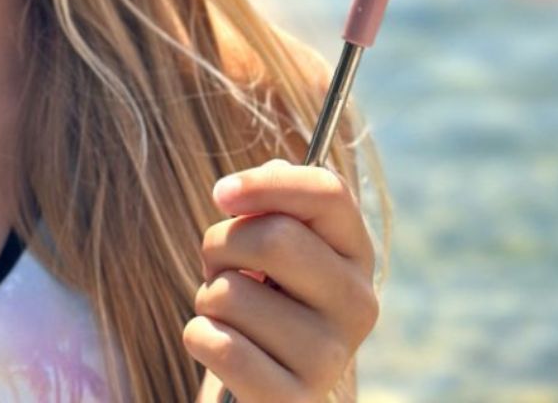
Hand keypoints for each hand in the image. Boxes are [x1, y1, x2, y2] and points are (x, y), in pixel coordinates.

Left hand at [183, 158, 379, 402]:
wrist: (260, 381)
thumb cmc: (261, 294)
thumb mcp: (273, 243)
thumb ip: (274, 200)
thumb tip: (261, 177)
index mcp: (355, 251)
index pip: (328, 193)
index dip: (266, 184)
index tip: (220, 193)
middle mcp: (357, 302)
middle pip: (273, 237)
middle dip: (222, 244)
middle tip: (219, 266)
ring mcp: (330, 356)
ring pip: (233, 293)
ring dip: (209, 297)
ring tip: (229, 314)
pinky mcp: (295, 401)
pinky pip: (220, 345)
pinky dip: (200, 337)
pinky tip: (220, 346)